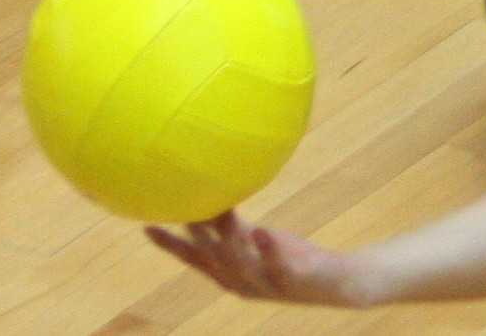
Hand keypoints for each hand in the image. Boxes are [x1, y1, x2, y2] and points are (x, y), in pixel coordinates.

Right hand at [149, 212, 367, 305]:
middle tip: (179, 212)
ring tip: (220, 213)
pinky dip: (269, 249)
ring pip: (241, 263)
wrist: (339, 282)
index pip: (194, 259)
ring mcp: (268, 284)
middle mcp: (243, 283)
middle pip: (213, 261)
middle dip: (194, 239)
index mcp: (231, 275)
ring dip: (228, 239)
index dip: (170, 244)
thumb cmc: (294, 260)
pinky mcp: (294, 280)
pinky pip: (279, 265)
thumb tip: (209, 200)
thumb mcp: (257, 242)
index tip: (146, 225)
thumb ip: (232, 229)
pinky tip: (262, 230)